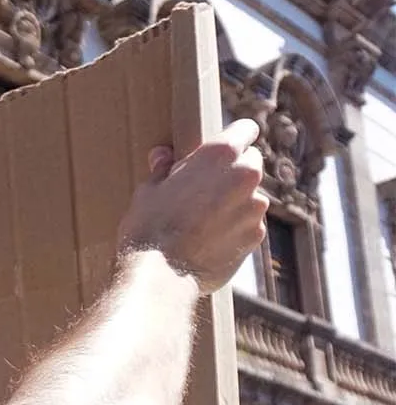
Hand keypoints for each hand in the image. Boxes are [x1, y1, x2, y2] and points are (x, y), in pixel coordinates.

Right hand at [117, 119, 267, 292]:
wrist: (160, 275)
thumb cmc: (148, 228)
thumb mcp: (147, 191)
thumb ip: (163, 169)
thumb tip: (163, 156)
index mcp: (219, 154)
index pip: (245, 129)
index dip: (235, 137)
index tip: (224, 148)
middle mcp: (246, 175)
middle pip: (251, 162)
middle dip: (233, 172)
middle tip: (205, 189)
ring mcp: (255, 207)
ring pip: (251, 197)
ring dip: (234, 203)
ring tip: (203, 223)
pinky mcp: (256, 236)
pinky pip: (249, 225)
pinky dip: (235, 230)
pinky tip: (208, 242)